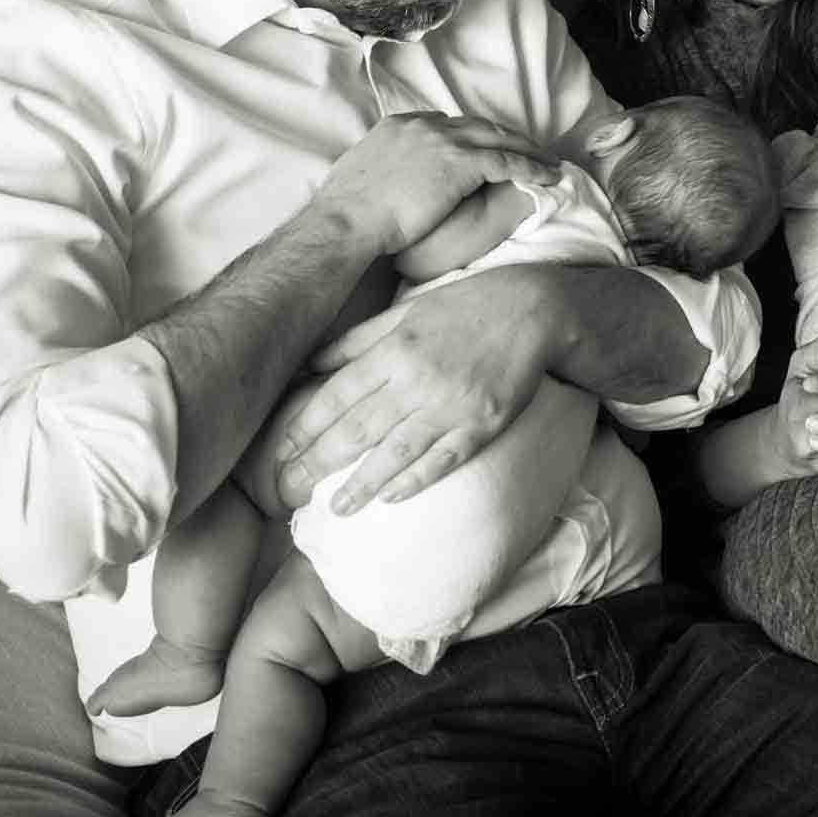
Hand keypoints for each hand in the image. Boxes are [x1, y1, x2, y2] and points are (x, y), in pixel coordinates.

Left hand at [273, 268, 551, 513]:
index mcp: (395, 348)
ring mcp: (452, 405)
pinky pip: (443, 460)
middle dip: (319, 463)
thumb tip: (310, 364)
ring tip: (336, 509)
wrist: (535, 309)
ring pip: (396, 453)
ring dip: (362, 484)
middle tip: (290, 490)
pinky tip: (391, 498)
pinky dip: (415, 480)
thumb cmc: (466, 307)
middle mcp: (418, 379)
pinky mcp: (484, 424)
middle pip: (357, 429)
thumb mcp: (406, 311)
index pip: (337, 395)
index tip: (282, 452)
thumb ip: (357, 340)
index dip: (306, 427)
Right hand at [312, 111, 556, 256]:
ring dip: (527, 150)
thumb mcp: (358, 176)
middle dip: (506, 137)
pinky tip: (548, 177)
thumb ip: (378, 168)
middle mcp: (425, 125)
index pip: (446, 123)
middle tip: (528, 149)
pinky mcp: (461, 163)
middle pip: (479, 125)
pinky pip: (507, 162)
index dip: (471, 135)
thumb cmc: (346, 211)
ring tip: (548, 162)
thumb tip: (376, 180)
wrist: (347, 219)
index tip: (485, 147)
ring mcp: (444, 141)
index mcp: (401, 125)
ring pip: (500, 139)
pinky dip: (531, 168)